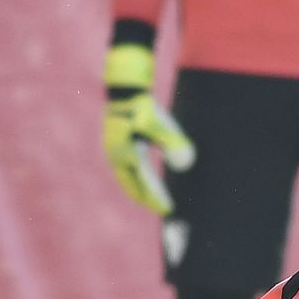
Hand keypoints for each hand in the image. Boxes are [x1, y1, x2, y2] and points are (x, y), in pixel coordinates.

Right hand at [102, 44, 195, 213]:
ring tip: (152, 199)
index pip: (144, 185)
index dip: (156, 199)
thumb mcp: (160, 124)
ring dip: (139, 190)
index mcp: (128, 156)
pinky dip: (133, 179)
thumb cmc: (144, 106)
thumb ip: (172, 143)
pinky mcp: (112, 146)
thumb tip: (186, 164)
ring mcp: (112, 152)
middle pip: (132, 186)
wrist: (124, 89)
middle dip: (148, 199)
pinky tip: (142, 180)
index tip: (169, 209)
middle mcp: (117, 158)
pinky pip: (123, 170)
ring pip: (126, 179)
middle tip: (163, 208)